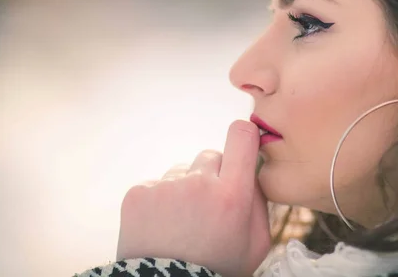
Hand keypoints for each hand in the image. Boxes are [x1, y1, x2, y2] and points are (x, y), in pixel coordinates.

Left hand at [116, 120, 270, 276]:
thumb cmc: (216, 269)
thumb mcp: (257, 244)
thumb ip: (259, 201)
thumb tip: (252, 170)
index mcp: (232, 194)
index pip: (241, 135)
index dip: (244, 136)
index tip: (242, 147)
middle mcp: (198, 183)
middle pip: (211, 155)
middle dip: (214, 176)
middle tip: (208, 208)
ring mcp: (165, 187)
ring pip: (183, 171)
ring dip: (185, 189)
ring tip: (182, 223)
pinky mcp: (139, 193)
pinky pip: (157, 184)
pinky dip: (160, 201)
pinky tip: (162, 226)